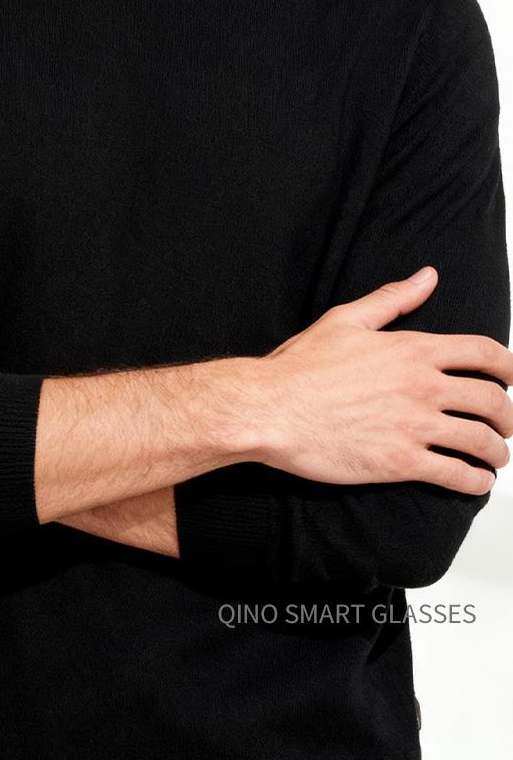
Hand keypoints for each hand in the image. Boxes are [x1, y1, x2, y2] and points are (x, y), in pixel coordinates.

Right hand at [233, 268, 512, 493]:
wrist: (271, 409)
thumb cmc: (302, 367)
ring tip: (496, 457)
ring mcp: (414, 426)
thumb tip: (427, 276)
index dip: (509, 367)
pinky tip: (475, 482)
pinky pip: (457, 476)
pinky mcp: (402, 463)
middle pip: (493, 400)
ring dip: (498, 452)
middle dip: (510, 415)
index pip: (485, 353)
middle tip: (507, 424)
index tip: (511, 377)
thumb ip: (393, 299)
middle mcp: (423, 386)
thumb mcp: (347, 319)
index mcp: (414, 349)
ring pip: (482, 441)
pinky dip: (476, 482)